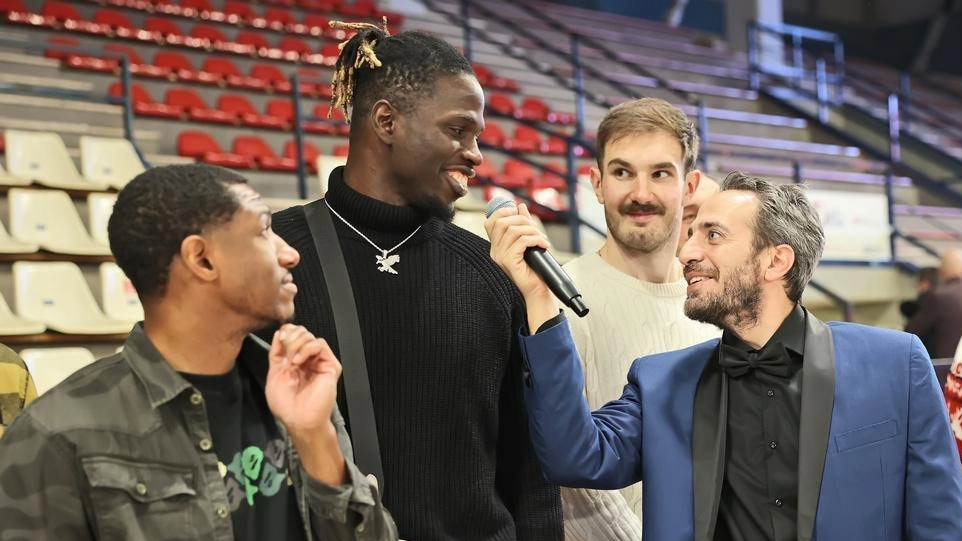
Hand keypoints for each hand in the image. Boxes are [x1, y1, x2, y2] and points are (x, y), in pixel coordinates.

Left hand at [265, 324, 345, 483]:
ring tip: (292, 362)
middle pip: (302, 332)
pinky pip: (320, 345)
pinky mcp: (330, 365)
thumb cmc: (287, 405)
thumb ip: (276, 353)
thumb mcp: (274, 374)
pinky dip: (307, 349)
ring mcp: (320, 362)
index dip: (286, 332)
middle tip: (286, 357)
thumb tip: (279, 333)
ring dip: (297, 345)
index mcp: (296, 360)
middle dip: (291, 339)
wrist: (299, 420)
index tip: (279, 339)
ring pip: (310, 336)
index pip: (294, 334)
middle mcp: (309, 359)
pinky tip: (299, 362)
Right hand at [485, 203, 560, 329]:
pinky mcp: (509, 262)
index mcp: (496, 246)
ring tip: (542, 240)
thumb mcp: (529, 243)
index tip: (521, 214)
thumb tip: (520, 207)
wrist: (538, 292)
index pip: (491, 221)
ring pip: (514, 231)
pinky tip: (543, 245)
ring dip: (533, 231)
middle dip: (524, 221)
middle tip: (537, 231)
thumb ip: (523, 225)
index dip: (505, 212)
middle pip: (503, 222)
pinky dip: (535, 239)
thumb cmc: (534, 270)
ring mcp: (500, 257)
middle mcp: (495, 251)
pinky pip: (521, 241)